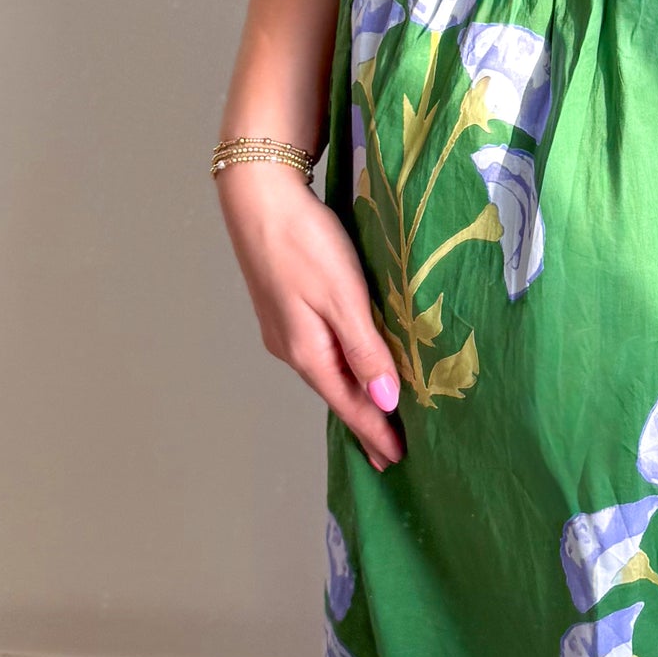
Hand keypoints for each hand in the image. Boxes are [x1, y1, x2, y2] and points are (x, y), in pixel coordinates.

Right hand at [217, 163, 405, 469]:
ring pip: (328, 373)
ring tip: (377, 417)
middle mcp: (291, 349)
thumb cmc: (304, 242)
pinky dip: (342, 369)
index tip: (398, 461)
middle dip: (365, 423)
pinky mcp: (285, 308)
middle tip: (391, 453)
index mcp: (308, 352)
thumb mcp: (344, 298)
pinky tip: (352, 369)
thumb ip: (366, 350)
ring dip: (354, 396)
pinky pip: (321, 352)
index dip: (375, 433)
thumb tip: (386, 402)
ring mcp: (284, 329)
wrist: (259, 196)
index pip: (350, 406)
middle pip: (337, 394)